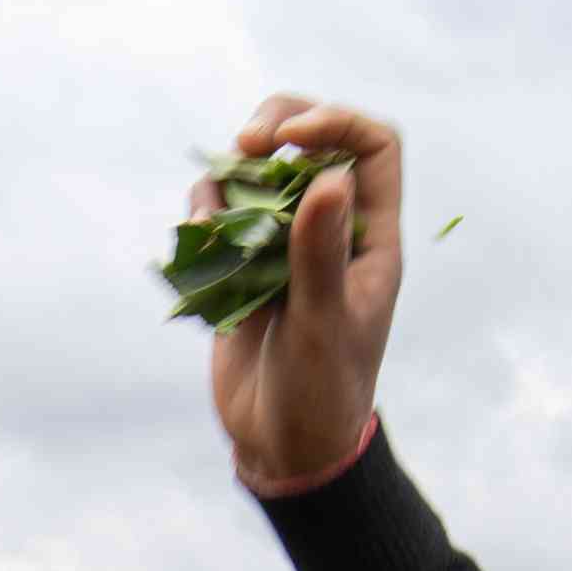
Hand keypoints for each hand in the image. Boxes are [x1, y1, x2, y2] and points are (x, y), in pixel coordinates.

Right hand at [198, 95, 401, 496]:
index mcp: (372, 237)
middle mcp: (331, 230)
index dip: (336, 122)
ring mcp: (285, 245)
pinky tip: (197, 234)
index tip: (291, 136)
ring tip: (211, 213)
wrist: (284, 447)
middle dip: (277, 127)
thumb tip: (330, 176)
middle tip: (244, 143)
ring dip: (231, 174)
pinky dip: (205, 211)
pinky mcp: (243, 267)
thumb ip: (321, 252)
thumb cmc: (321, 393)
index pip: (373, 147)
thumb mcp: (323, 323)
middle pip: (313, 140)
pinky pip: (222, 215)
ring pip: (259, 173)